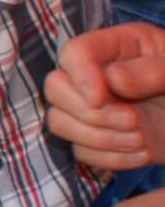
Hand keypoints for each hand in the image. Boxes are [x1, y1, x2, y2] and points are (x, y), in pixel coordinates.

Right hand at [44, 23, 164, 170]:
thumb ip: (151, 72)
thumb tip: (113, 79)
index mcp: (117, 47)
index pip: (75, 52)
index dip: (80, 76)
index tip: (99, 99)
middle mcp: (96, 76)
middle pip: (55, 88)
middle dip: (89, 112)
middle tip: (133, 120)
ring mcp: (94, 109)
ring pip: (60, 122)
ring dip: (100, 138)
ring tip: (141, 140)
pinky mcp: (99, 139)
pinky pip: (82, 152)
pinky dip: (111, 158)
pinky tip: (143, 153)